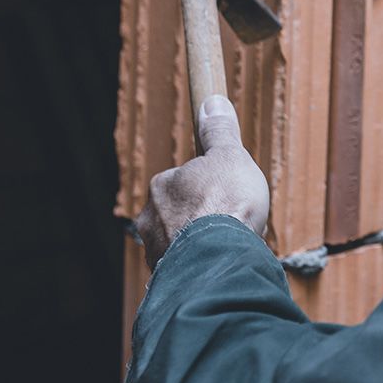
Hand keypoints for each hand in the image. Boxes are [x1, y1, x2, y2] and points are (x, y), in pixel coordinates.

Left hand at [135, 95, 269, 268]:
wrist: (221, 260)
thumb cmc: (226, 205)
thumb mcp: (231, 157)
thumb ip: (220, 133)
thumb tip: (213, 102)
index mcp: (162, 186)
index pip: (185, 180)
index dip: (211, 186)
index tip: (229, 195)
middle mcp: (150, 219)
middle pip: (179, 213)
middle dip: (202, 218)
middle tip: (232, 223)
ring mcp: (157, 251)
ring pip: (181, 243)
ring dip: (201, 246)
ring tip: (229, 249)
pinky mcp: (167, 279)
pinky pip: (186, 269)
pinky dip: (202, 267)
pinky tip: (221, 267)